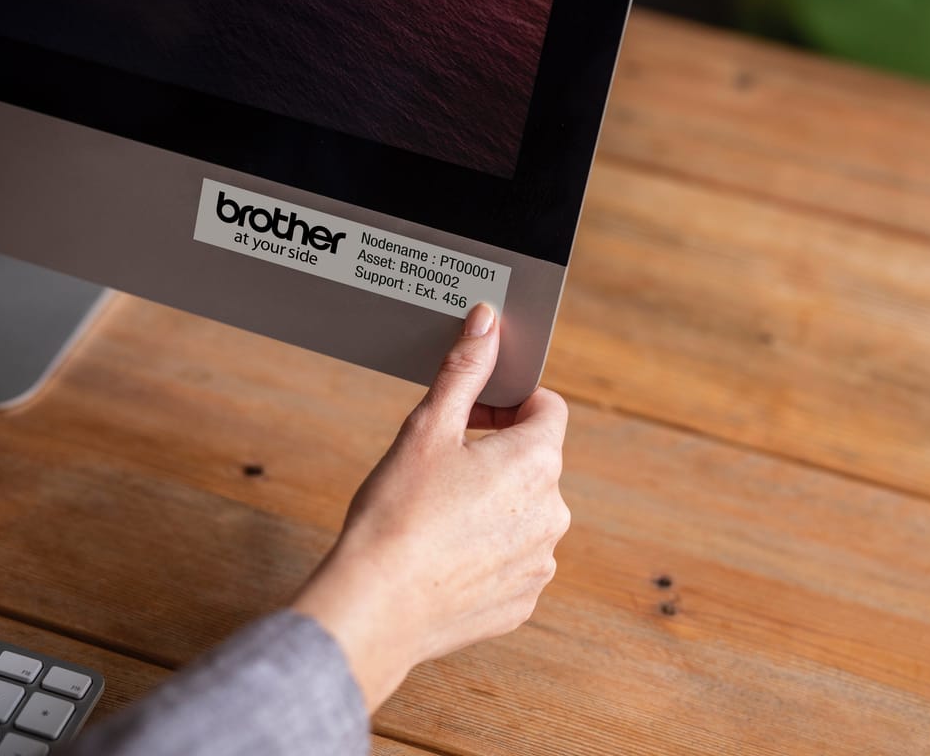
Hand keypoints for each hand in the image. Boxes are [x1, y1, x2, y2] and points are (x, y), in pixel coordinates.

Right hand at [292, 304, 569, 712]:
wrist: (375, 607)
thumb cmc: (397, 515)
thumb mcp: (427, 428)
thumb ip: (465, 370)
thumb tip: (487, 322)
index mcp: (537, 461)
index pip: (547, 408)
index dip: (508, 403)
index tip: (471, 415)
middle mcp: (554, 512)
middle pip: (536, 462)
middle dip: (496, 454)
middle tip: (442, 465)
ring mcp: (541, 561)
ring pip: (525, 513)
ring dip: (494, 504)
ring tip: (438, 514)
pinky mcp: (523, 600)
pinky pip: (513, 560)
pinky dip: (487, 552)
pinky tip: (445, 554)